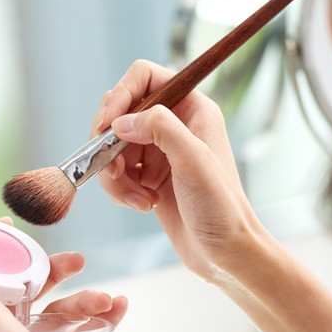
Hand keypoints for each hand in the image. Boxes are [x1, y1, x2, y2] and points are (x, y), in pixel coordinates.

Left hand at [0, 218, 127, 331]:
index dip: (5, 251)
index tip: (16, 229)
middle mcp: (8, 331)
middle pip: (35, 289)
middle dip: (58, 271)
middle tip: (76, 260)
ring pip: (65, 311)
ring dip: (88, 300)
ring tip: (103, 300)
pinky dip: (105, 319)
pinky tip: (117, 308)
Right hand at [92, 60, 267, 280]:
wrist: (225, 253)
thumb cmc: (222, 208)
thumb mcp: (194, 161)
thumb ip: (161, 129)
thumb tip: (122, 121)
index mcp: (191, 109)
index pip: (144, 78)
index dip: (120, 95)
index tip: (106, 125)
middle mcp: (173, 125)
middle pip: (120, 112)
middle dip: (109, 142)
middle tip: (111, 166)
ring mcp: (158, 151)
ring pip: (112, 146)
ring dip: (114, 174)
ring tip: (135, 197)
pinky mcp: (146, 177)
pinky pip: (115, 172)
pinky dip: (119, 189)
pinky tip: (142, 204)